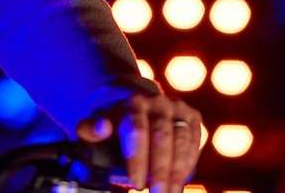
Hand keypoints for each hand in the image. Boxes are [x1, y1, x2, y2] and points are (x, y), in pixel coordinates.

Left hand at [76, 91, 201, 192]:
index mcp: (132, 102)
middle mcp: (158, 101)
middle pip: (162, 136)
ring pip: (181, 139)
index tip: (134, 183)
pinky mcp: (191, 117)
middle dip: (160, 169)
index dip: (137, 159)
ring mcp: (177, 108)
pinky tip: (179, 181)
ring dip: (177, 170)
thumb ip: (90, 130)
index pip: (136, 130)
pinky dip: (189, 162)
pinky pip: (194, 140)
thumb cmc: (111, 122)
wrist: (133, 103)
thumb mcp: (93, 124)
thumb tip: (102, 128)